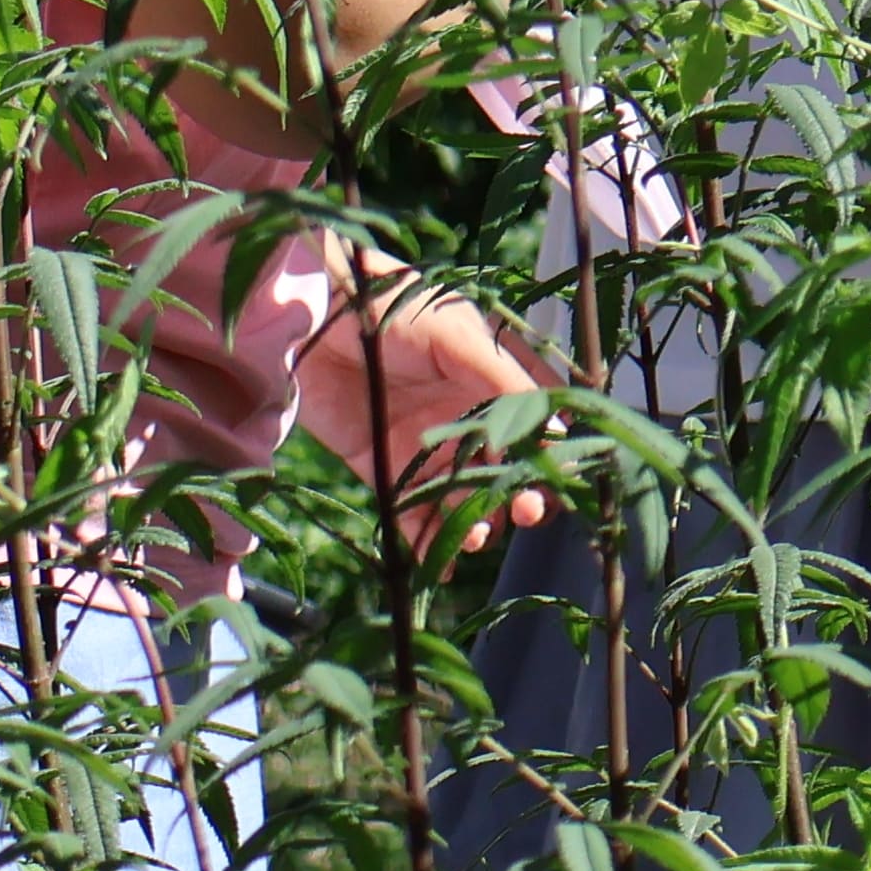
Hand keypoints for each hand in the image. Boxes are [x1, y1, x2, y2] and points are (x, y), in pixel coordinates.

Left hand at [301, 246, 565, 555]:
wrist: (313, 310)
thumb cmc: (394, 306)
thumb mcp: (458, 338)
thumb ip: (505, 385)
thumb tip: (556, 437)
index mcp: (496, 384)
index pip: (539, 433)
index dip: (552, 462)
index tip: (557, 484)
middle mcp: (466, 420)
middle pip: (506, 474)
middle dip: (519, 499)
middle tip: (522, 511)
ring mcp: (426, 446)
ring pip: (463, 501)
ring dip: (475, 525)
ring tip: (472, 536)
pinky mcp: (382, 466)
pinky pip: (411, 514)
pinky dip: (424, 542)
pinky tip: (435, 564)